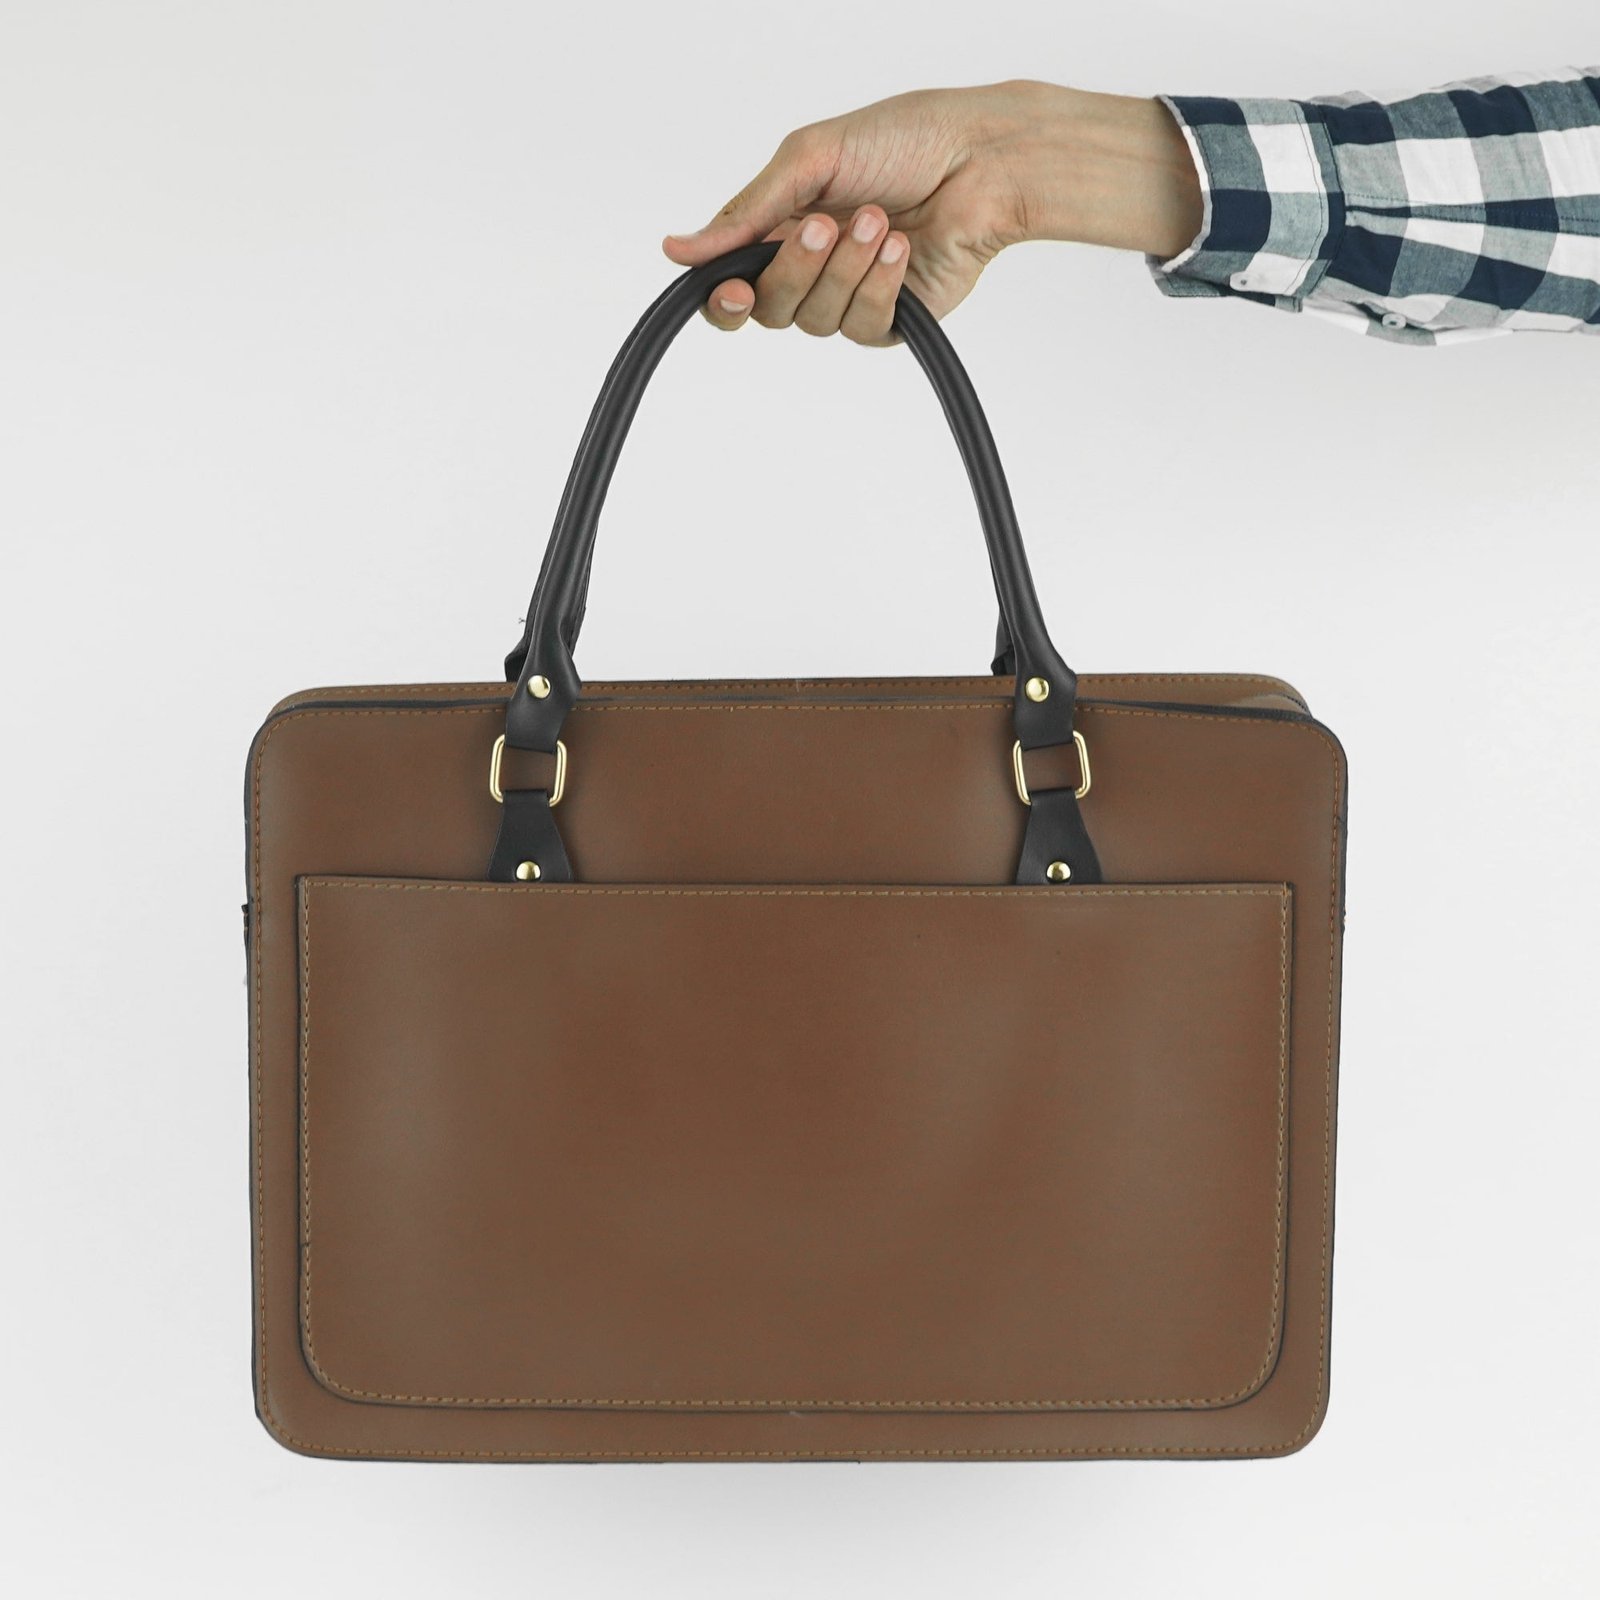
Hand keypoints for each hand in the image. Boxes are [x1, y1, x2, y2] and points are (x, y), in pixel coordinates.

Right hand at [661, 80, 1201, 345]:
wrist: (981, 158)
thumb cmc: (903, 141)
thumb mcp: (809, 160)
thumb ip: (745, 212)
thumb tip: (677, 250)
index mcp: (779, 230)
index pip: (730, 287)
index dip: (723, 299)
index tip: (731, 288)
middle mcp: (810, 271)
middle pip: (769, 309)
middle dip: (795, 268)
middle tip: (825, 223)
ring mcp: (849, 299)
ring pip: (816, 320)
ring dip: (846, 267)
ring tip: (882, 221)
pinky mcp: (892, 320)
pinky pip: (864, 325)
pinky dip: (880, 284)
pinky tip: (903, 247)